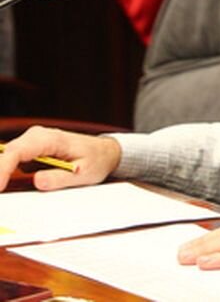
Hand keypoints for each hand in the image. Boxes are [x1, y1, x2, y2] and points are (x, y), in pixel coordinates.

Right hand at [0, 126, 120, 191]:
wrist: (104, 152)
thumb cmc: (96, 160)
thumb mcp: (83, 174)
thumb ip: (60, 178)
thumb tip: (37, 181)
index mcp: (52, 139)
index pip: (18, 152)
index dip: (3, 169)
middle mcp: (38, 135)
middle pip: (7, 153)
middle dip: (0, 171)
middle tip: (1, 190)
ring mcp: (33, 141)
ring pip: (8, 156)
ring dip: (4, 172)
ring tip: (7, 186)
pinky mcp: (31, 148)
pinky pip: (14, 160)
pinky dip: (9, 171)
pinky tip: (15, 180)